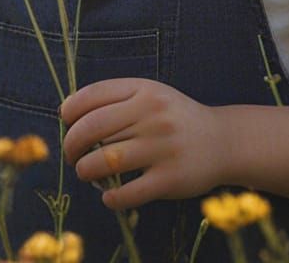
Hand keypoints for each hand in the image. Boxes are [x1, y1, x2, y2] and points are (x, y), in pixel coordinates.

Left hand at [60, 78, 224, 211]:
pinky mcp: (170, 179)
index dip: (70, 111)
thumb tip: (66, 111)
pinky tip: (109, 196)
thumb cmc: (173, 118)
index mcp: (144, 90)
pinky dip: (111, 198)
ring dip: (85, 171)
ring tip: (86, 173)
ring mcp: (162, 147)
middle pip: (92, 129)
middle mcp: (152, 114)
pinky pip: (129, 193)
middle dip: (71, 145)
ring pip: (105, 161)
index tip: (66, 124)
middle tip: (71, 156)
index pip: (92, 96)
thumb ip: (114, 98)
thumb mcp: (150, 94)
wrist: (222, 141)